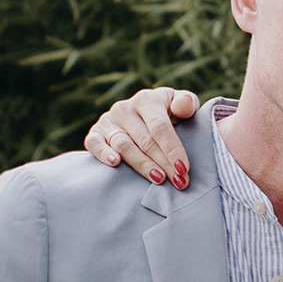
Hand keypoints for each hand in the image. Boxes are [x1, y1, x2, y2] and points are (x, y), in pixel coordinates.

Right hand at [84, 88, 199, 187]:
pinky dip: (103, 154)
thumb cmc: (168, 114)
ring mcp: (108, 121)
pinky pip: (95, 144)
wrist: (142, 117)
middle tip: (179, 182)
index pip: (160, 127)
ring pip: (124, 146)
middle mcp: (124, 108)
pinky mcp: (95, 133)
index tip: (184, 169)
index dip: (172, 149)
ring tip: (159, 179)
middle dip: (164, 163)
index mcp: (147, 99)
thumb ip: (187, 103)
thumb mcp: (180, 104)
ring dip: (142, 165)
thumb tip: (185, 105)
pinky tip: (115, 163)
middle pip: (145, 140)